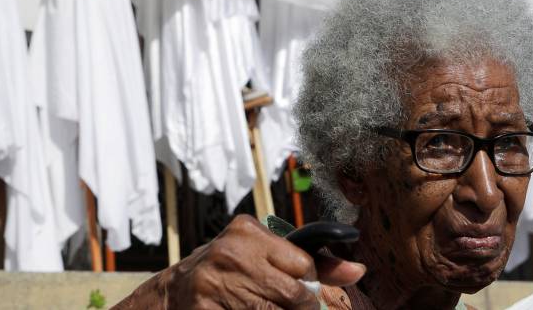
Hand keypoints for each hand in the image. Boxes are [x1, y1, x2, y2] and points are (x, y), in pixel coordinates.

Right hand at [114, 215, 365, 308]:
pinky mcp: (205, 309)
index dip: (310, 284)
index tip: (306, 295)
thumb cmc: (228, 273)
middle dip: (301, 307)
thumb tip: (359, 270)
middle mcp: (231, 251)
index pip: (302, 262)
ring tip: (269, 308)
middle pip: (292, 292)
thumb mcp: (262, 257)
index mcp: (247, 231)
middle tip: (293, 309)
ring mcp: (214, 282)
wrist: (173, 293)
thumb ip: (312, 263)